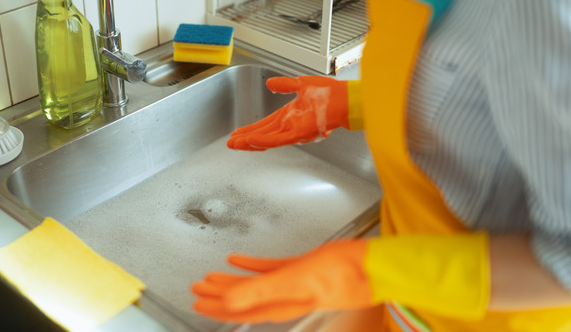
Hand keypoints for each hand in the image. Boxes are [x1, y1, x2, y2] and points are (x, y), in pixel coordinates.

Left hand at [191, 239, 371, 322]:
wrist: (374, 267)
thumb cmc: (342, 275)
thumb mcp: (295, 280)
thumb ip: (260, 291)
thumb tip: (227, 300)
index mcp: (280, 302)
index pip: (239, 308)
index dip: (216, 306)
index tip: (196, 303)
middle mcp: (283, 296)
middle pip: (242, 298)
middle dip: (218, 295)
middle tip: (196, 290)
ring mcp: (292, 283)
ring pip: (253, 285)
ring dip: (232, 281)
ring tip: (211, 277)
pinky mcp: (302, 269)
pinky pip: (269, 269)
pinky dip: (251, 265)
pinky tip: (239, 260)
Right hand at [227, 76, 357, 150]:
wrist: (346, 100)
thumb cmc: (331, 93)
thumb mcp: (301, 84)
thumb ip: (284, 85)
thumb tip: (270, 83)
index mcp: (290, 114)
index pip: (266, 123)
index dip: (251, 129)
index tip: (239, 132)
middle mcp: (290, 124)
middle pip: (262, 134)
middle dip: (245, 139)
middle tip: (231, 143)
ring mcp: (293, 131)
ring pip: (266, 139)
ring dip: (249, 142)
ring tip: (235, 144)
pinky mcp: (298, 134)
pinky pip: (276, 139)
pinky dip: (263, 141)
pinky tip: (251, 142)